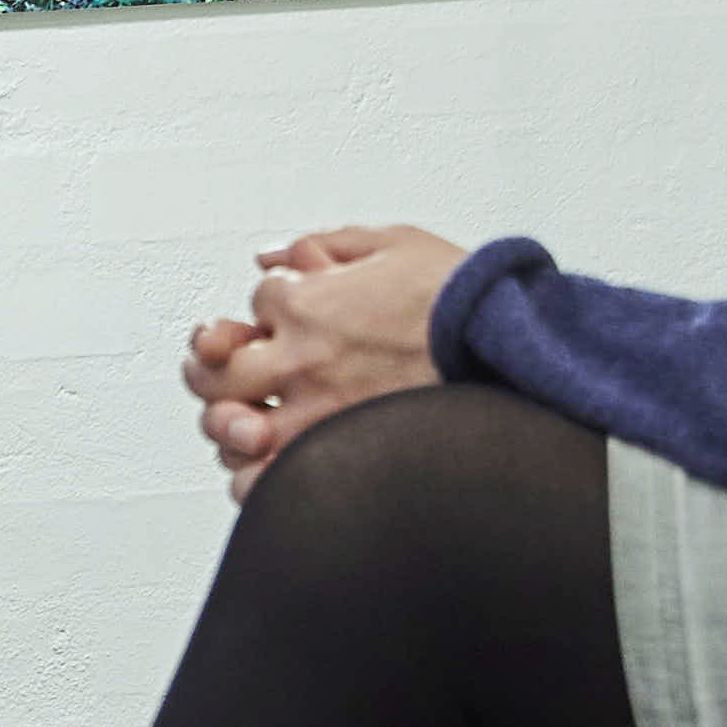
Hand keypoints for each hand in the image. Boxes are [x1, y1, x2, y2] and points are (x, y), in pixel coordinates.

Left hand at [183, 222, 464, 492]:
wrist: (516, 350)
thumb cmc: (467, 302)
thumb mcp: (395, 244)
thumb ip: (326, 244)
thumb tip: (273, 256)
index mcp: (307, 303)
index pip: (256, 301)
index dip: (274, 307)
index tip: (299, 316)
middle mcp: (299, 361)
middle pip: (210, 370)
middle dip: (214, 367)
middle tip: (234, 369)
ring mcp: (314, 415)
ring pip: (227, 430)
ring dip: (229, 424)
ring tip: (247, 420)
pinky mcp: (337, 458)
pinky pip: (262, 482)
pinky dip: (256, 476)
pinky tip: (271, 463)